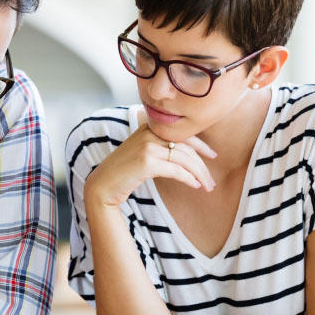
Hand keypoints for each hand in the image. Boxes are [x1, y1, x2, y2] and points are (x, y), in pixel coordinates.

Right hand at [84, 123, 216, 207]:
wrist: (102, 185)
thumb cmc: (123, 173)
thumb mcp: (141, 153)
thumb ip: (158, 147)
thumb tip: (185, 155)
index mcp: (149, 128)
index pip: (182, 134)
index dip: (201, 145)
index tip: (212, 156)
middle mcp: (149, 133)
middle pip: (186, 148)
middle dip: (202, 166)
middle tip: (211, 181)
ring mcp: (147, 146)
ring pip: (184, 159)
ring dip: (199, 174)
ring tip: (206, 187)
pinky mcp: (147, 162)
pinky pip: (176, 170)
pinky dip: (189, 179)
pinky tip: (195, 186)